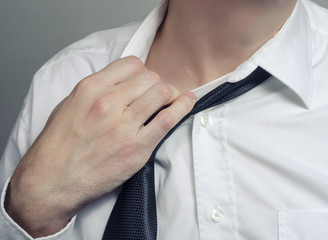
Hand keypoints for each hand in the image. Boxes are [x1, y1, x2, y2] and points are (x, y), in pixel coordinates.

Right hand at [5, 56, 195, 236]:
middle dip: (157, 83)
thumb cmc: (58, 147)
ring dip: (171, 94)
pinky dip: (182, 107)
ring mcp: (123, 125)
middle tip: (158, 94)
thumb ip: (97, 90)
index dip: (142, 71)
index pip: (131, 64)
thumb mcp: (69, 106)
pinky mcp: (137, 147)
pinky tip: (188, 102)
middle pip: (149, 77)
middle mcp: (107, 103)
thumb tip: (123, 82)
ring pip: (162, 93)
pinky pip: (168, 119)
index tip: (144, 80)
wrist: (51, 183)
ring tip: (172, 100)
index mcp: (89, 89)